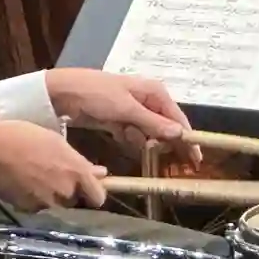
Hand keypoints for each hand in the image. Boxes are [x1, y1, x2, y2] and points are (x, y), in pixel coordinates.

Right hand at [0, 120, 107, 209]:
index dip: (94, 193)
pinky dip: (33, 198)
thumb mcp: (57, 142)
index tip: (88, 186)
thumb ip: (81, 163)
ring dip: (51, 194)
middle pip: (75, 200)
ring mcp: (46, 202)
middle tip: (55, 174)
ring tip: (35, 176)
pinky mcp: (28, 209)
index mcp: (77, 172)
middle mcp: (65, 191)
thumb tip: (102, 173)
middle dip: (69, 191)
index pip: (98, 197)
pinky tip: (22, 182)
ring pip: (55, 203)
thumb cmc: (25, 136)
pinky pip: (37, 206)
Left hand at [45, 69, 201, 164]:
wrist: (61, 92)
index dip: (188, 138)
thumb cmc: (97, 95)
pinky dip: (134, 142)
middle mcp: (147, 100)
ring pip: (150, 132)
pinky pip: (133, 135)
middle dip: (173, 144)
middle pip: (166, 126)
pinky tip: (135, 148)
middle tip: (184, 167)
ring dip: (152, 144)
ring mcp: (132, 110)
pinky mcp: (118, 120)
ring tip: (158, 159)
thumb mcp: (126, 109)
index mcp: (154, 92)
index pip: (178, 118)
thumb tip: (180, 134)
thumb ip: (153, 123)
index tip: (197, 159)